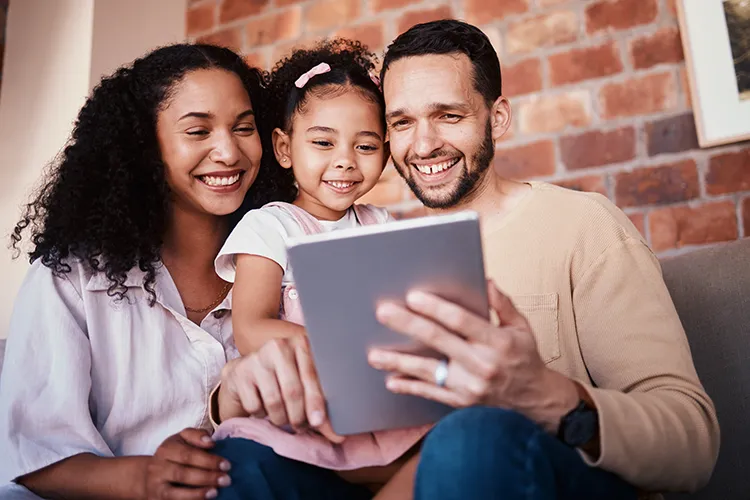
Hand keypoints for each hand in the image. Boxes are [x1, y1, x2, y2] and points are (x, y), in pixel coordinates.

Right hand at [143, 428, 230, 499]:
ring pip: (175, 492)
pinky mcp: (157, 499)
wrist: (150, 475)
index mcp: (166, 449)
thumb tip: (210, 441)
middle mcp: (158, 468)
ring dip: (198, 493)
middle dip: (207, 477)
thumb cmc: (174, 455)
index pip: (187, 454)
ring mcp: (156, 486)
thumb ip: (197, 435)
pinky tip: (205, 499)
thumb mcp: (183, 439)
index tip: (227, 464)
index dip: (208, 460)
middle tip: (226, 479)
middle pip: (182, 473)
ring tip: (216, 492)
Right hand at [218, 336, 343, 442]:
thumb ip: (320, 407)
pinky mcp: (240, 372)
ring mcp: (257, 357)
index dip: (317, 401)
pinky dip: (261, 414)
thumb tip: (338, 436)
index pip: (312, 376)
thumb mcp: (303, 386)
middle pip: (293, 391)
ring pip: (274, 401)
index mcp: (302, 344)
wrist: (244, 374)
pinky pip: (255, 406)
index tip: (318, 422)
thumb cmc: (282, 380)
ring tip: (283, 418)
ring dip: (280, 418)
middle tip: (301, 427)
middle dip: (299, 416)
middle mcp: (280, 346)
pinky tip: (262, 407)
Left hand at [367, 280, 578, 432]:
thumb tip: (484, 280)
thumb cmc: (525, 358)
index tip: (413, 296)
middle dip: (408, 324)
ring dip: (399, 361)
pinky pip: (431, 393)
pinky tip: (391, 381)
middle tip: (384, 313)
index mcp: (497, 341)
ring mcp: (470, 386)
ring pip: (428, 370)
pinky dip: (410, 387)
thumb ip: (502, 304)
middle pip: (438, 340)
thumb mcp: (521, 327)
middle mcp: (482, 363)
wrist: (535, 401)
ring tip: (374, 354)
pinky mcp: (462, 402)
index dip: (435, 308)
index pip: (461, 321)